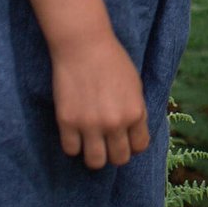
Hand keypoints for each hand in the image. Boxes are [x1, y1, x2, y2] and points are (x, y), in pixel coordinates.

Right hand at [51, 31, 148, 168]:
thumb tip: (134, 135)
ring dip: (95, 153)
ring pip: (95, 162)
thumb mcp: (135, 85)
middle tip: (108, 140)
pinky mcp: (67, 122)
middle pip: (119, 159)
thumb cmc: (112, 60)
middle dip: (115, 151)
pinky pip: (71, 150)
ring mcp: (90, 124)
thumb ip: (136, 111)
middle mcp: (114, 123)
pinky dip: (74, 144)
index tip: (125, 137)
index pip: (140, 146)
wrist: (84, 44)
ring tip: (91, 140)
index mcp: (135, 112)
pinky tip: (75, 131)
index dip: (133, 143)